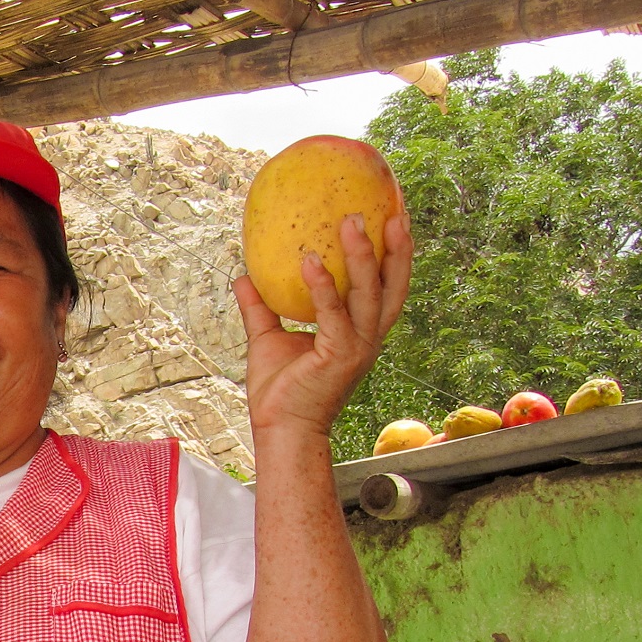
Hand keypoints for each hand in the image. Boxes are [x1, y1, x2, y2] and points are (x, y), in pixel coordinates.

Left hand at [233, 212, 411, 438]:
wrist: (280, 430)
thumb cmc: (279, 392)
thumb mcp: (267, 339)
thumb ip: (260, 306)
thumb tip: (243, 275)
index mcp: (358, 333)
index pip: (387, 287)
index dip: (396, 255)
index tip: (395, 218)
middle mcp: (366, 338)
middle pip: (393, 286)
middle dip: (398, 249)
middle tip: (393, 210)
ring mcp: (357, 348)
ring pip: (369, 294)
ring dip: (362, 256)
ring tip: (351, 221)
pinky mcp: (340, 357)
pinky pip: (333, 314)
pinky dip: (323, 286)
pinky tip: (309, 259)